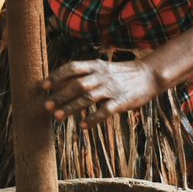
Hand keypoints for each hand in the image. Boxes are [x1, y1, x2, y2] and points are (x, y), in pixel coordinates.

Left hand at [43, 57, 165, 127]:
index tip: (44, 86)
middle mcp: (102, 76)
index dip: (57, 76)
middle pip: (77, 84)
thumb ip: (84, 74)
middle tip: (46, 106)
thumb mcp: (102, 68)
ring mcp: (112, 88)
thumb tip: (59, 82)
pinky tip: (82, 126)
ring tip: (58, 117)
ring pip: (88, 98)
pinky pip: (105, 111)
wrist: (149, 75)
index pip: (72, 68)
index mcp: (95, 65)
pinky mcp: (122, 101)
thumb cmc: (120, 74)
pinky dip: (93, 118)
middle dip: (60, 95)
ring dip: (71, 107)